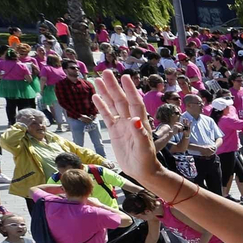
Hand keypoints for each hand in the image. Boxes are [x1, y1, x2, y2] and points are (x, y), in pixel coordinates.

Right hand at [90, 70, 165, 184]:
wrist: (142, 170)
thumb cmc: (146, 160)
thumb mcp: (144, 148)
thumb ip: (140, 134)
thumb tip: (135, 119)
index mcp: (140, 122)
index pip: (135, 102)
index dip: (130, 90)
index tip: (125, 77)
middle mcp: (131, 120)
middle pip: (121, 100)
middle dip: (114, 87)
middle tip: (106, 72)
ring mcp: (122, 125)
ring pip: (113, 105)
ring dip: (106, 93)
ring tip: (98, 80)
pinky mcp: (114, 131)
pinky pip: (107, 116)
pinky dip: (102, 106)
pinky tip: (96, 96)